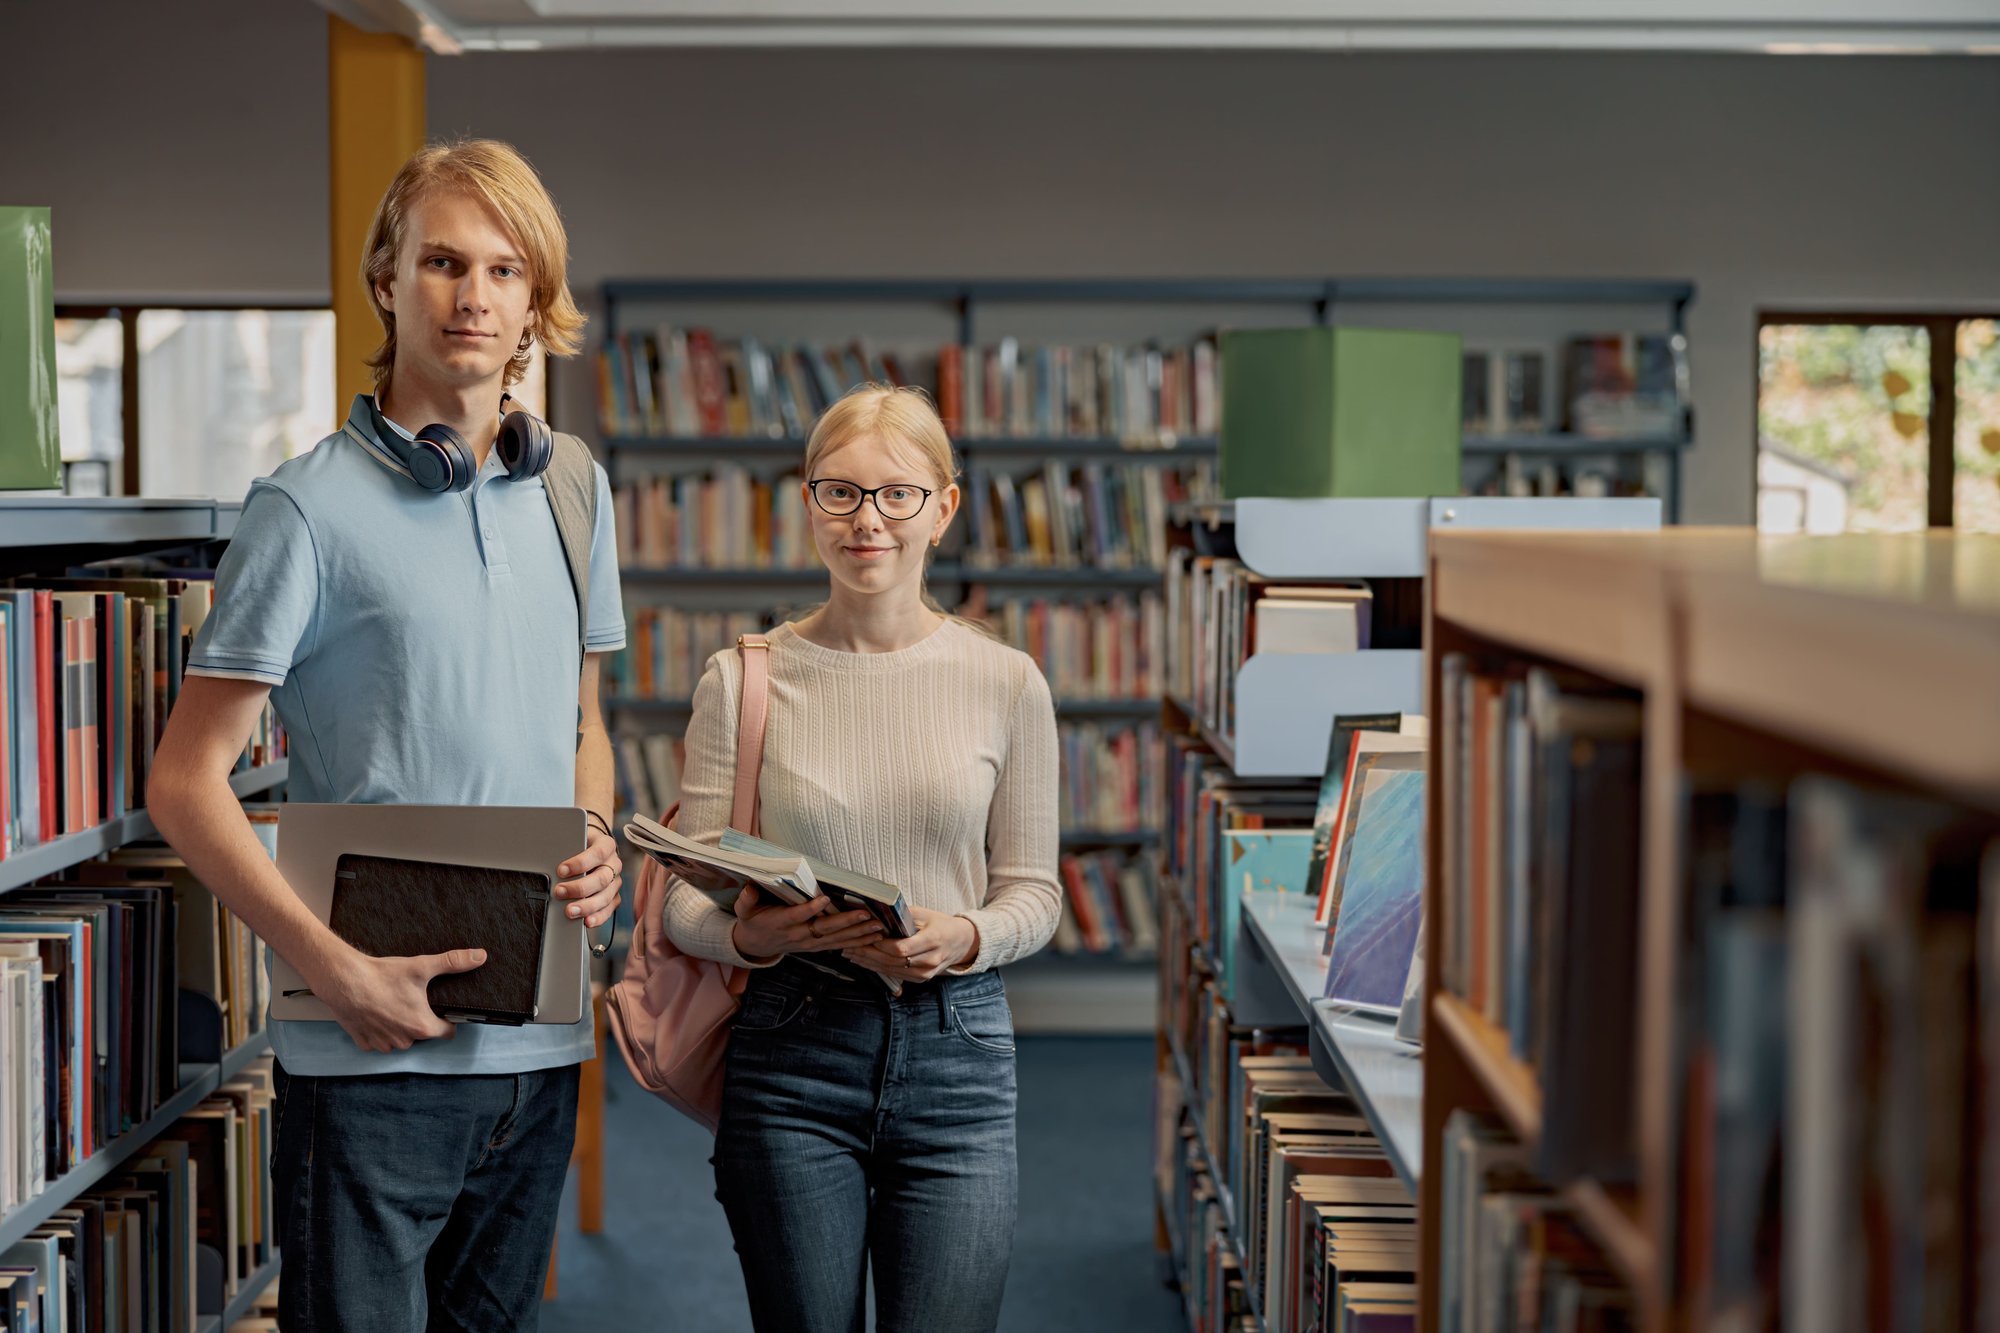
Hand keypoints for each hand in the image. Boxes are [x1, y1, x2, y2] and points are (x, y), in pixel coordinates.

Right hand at [313, 947, 487, 1052]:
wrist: (344, 980)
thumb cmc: (382, 976)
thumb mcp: (422, 966)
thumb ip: (453, 962)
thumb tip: (480, 956)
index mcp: (423, 1027)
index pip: (447, 1032)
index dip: (448, 1020)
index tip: (442, 1009)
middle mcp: (404, 1041)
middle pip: (422, 1034)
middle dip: (420, 1019)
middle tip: (412, 998)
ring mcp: (382, 1044)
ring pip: (400, 1038)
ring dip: (399, 1025)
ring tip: (392, 1003)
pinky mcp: (364, 1042)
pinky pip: (378, 1040)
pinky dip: (379, 1029)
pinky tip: (376, 1011)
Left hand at [557, 828, 622, 930]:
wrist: (589, 848)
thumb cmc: (576, 845)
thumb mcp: (572, 840)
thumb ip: (565, 847)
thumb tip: (548, 860)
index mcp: (606, 845)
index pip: (598, 853)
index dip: (580, 863)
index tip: (561, 870)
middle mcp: (614, 863)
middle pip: (602, 878)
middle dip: (579, 888)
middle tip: (559, 892)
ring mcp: (615, 881)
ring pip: (606, 896)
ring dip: (587, 906)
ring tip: (569, 911)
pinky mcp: (614, 896)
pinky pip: (609, 909)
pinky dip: (598, 917)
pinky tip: (586, 921)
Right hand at [730, 888, 884, 962]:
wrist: (756, 945)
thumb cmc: (754, 921)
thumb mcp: (745, 910)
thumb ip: (747, 900)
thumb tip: (749, 888)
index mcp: (781, 923)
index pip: (797, 916)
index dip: (809, 909)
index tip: (823, 899)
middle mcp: (798, 935)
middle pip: (823, 929)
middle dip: (845, 922)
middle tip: (865, 914)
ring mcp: (809, 943)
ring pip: (836, 940)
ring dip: (857, 934)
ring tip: (877, 927)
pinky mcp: (817, 946)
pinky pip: (839, 945)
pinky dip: (857, 942)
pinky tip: (873, 937)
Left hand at [841, 905, 978, 982]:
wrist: (960, 942)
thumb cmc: (940, 924)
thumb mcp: (925, 914)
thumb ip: (902, 916)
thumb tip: (875, 913)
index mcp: (934, 940)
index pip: (903, 949)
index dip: (882, 946)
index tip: (867, 937)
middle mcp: (931, 960)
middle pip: (894, 961)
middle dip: (869, 954)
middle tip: (850, 946)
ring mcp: (927, 973)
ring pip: (893, 970)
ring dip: (870, 963)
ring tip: (851, 954)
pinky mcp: (921, 979)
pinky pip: (896, 975)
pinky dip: (879, 968)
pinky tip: (865, 961)